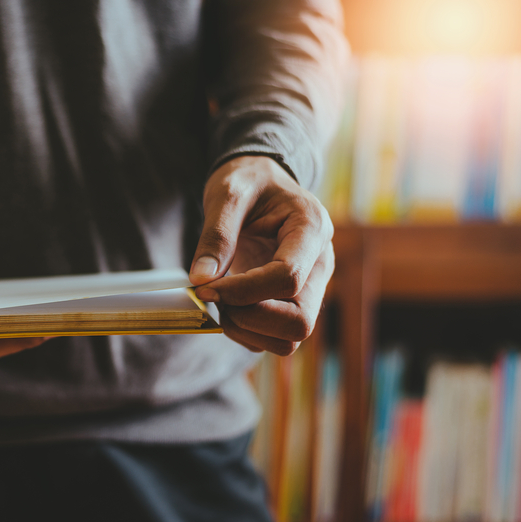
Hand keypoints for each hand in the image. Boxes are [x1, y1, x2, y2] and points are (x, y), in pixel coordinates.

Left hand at [189, 156, 333, 355]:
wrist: (259, 182)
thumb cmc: (248, 181)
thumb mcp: (227, 193)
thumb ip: (216, 235)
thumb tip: (201, 280)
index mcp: (311, 229)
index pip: (287, 277)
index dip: (243, 291)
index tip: (206, 287)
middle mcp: (319, 264)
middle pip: (300, 322)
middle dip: (249, 317)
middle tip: (215, 297)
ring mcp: (309, 288)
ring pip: (290, 339)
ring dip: (247, 330)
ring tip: (220, 301)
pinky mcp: (293, 303)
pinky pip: (276, 339)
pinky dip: (246, 334)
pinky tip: (227, 306)